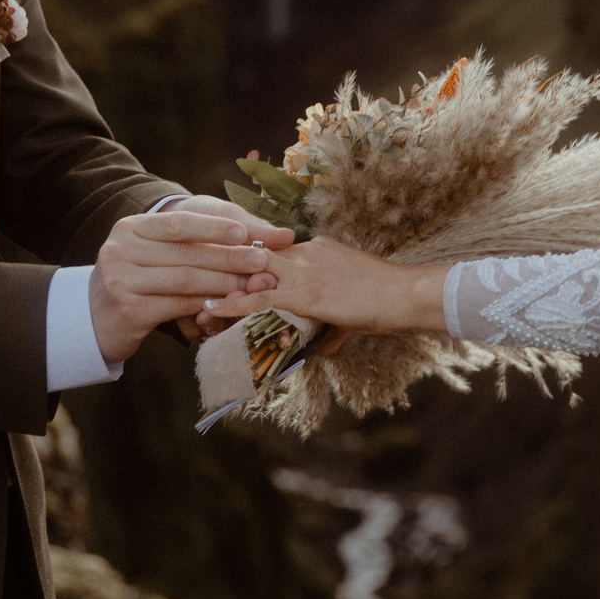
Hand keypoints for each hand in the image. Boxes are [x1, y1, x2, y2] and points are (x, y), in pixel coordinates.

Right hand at [89, 205, 293, 363]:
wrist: (95, 317)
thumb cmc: (139, 278)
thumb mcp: (159, 251)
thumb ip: (203, 239)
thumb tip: (272, 233)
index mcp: (131, 228)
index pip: (179, 223)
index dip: (215, 228)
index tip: (247, 233)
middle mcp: (121, 250)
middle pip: (187, 252)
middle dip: (229, 257)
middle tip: (262, 262)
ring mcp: (122, 281)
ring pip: (186, 280)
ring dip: (224, 283)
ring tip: (252, 285)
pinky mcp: (129, 310)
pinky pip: (179, 305)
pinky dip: (207, 305)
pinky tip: (228, 305)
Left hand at [206, 237, 448, 333]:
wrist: (405, 294)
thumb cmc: (386, 299)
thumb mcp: (351, 309)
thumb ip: (330, 327)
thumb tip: (319, 350)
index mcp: (315, 248)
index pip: (270, 249)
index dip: (245, 261)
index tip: (223, 271)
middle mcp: (305, 251)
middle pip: (253, 254)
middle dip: (226, 267)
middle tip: (199, 281)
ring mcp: (305, 270)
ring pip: (251, 272)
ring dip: (223, 284)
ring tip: (193, 296)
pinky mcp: (306, 292)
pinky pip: (261, 297)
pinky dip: (234, 303)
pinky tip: (212, 310)